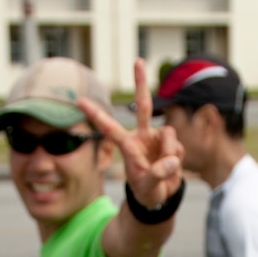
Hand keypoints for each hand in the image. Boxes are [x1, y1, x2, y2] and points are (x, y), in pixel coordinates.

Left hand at [80, 58, 182, 216]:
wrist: (160, 197)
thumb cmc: (147, 191)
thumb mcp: (149, 187)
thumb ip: (158, 174)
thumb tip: (172, 161)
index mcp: (128, 145)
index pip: (110, 128)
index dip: (96, 114)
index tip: (79, 100)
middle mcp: (142, 136)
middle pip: (143, 105)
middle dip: (140, 82)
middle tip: (138, 60)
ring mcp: (157, 138)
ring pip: (170, 135)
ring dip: (170, 153)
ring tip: (165, 169)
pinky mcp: (170, 143)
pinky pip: (178, 147)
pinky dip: (177, 159)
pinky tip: (171, 167)